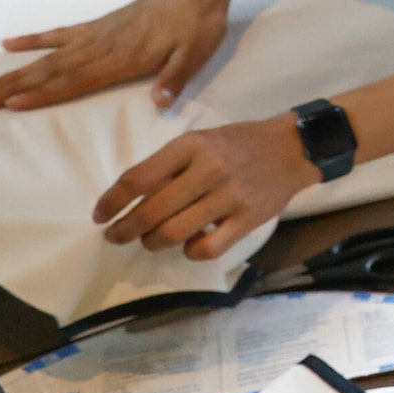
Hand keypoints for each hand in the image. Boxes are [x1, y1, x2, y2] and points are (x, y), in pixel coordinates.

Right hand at [0, 0, 229, 111]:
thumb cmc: (197, 24)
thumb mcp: (195, 55)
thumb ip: (174, 79)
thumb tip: (160, 104)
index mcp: (122, 59)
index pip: (75, 81)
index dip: (43, 94)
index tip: (13, 104)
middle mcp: (101, 46)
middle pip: (52, 70)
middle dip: (16, 86)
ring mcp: (95, 34)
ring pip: (49, 55)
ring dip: (17, 70)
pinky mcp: (97, 25)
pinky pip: (59, 33)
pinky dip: (33, 39)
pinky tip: (8, 43)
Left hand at [95, 116, 319, 258]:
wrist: (293, 149)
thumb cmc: (238, 144)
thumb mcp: (200, 141)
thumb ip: (169, 166)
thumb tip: (132, 200)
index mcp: (191, 146)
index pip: (137, 179)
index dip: (111, 202)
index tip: (100, 216)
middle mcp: (208, 170)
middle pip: (151, 211)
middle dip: (125, 230)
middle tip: (116, 236)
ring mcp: (230, 196)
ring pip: (174, 233)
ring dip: (152, 243)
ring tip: (150, 241)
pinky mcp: (249, 219)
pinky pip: (207, 247)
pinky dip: (189, 251)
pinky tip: (189, 245)